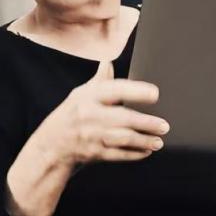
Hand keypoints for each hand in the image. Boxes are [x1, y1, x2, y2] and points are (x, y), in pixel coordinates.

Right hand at [48, 75, 168, 165]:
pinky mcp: (94, 153)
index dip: (136, 91)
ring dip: (144, 140)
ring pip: (123, 138)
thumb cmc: (70, 116)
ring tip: (158, 141)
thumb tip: (108, 62)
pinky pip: (119, 154)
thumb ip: (99, 81)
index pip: (115, 90)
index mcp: (88, 96)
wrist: (51, 145)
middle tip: (164, 125)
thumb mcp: (80, 94)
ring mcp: (92, 136)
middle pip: (123, 118)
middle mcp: (89, 115)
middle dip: (146, 123)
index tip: (154, 94)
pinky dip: (134, 154)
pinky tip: (146, 151)